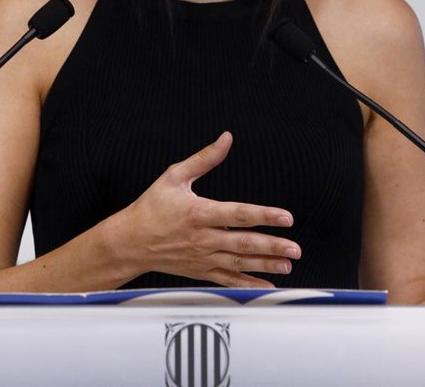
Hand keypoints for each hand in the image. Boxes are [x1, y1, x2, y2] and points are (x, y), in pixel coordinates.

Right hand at [113, 131, 301, 287]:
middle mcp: (202, 238)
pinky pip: (227, 279)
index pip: (238, 214)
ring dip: (265, 264)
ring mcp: (202, 257)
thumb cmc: (151, 207)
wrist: (129, 241)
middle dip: (272, 247)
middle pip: (243, 243)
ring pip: (239, 263)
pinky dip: (248, 284)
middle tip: (295, 249)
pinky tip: (266, 284)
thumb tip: (226, 138)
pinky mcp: (199, 271)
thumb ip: (204, 159)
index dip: (264, 215)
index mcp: (198, 213)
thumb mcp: (174, 176)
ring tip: (288, 264)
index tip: (286, 218)